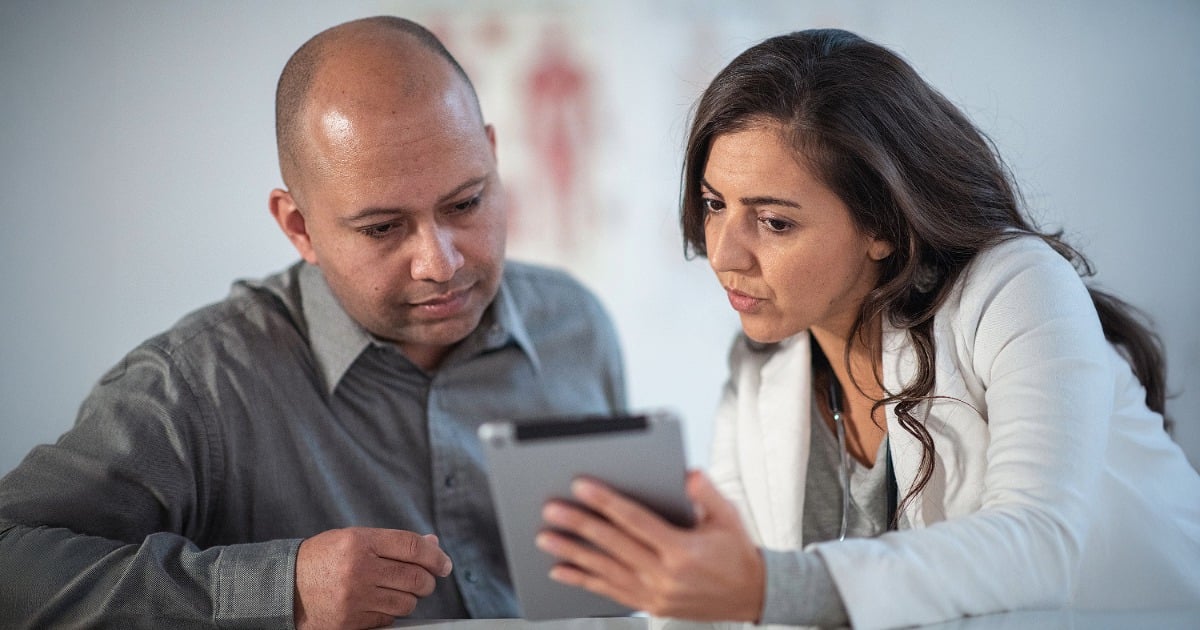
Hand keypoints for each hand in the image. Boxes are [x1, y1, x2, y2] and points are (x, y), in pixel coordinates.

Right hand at [294, 527, 452, 629]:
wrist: (285, 588)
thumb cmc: (322, 560)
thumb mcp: (354, 539)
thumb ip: (393, 542)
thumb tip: (432, 546)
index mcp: (360, 542)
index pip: (411, 547)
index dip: (435, 556)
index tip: (444, 564)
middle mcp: (359, 569)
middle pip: (415, 577)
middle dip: (426, 581)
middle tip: (423, 580)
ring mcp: (355, 598)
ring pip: (406, 602)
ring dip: (408, 598)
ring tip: (394, 591)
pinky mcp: (351, 622)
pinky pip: (388, 620)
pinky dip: (389, 613)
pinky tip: (376, 604)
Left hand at [536, 470, 763, 621]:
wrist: (753, 596)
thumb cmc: (737, 552)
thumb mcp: (728, 517)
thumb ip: (705, 493)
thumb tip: (685, 473)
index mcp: (682, 550)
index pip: (636, 521)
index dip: (606, 502)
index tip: (582, 486)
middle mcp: (665, 575)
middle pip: (613, 545)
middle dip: (579, 525)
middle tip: (552, 509)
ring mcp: (655, 594)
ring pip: (605, 571)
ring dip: (572, 553)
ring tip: (545, 538)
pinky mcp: (650, 606)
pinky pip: (610, 592)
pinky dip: (583, 581)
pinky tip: (561, 570)